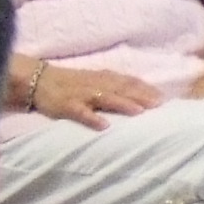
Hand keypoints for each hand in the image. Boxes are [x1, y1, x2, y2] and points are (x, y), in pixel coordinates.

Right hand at [26, 62, 170, 125]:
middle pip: (122, 89)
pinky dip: (92, 118)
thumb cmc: (72, 83)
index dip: (146, 88)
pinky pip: (81, 112)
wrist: (39, 80)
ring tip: (139, 112)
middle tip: (159, 105)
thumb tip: (141, 94)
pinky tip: (103, 125)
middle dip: (141, 96)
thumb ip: (115, 86)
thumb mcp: (95, 80)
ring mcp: (82, 94)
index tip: (164, 98)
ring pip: (105, 98)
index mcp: (104, 78)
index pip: (129, 81)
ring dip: (123, 104)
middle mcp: (96, 84)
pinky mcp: (67, 105)